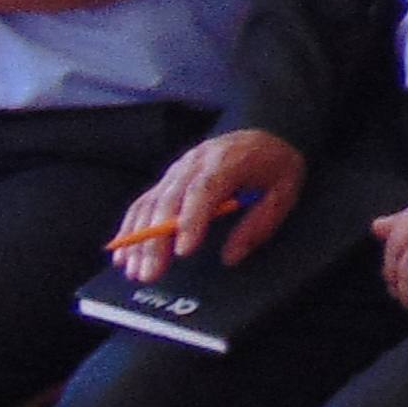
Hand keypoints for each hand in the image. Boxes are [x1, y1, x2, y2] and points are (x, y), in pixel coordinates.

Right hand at [117, 128, 307, 276]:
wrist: (265, 133)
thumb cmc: (276, 165)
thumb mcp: (284, 193)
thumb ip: (259, 225)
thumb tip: (231, 256)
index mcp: (228, 161)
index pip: (204, 190)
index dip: (191, 220)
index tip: (183, 250)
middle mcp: (196, 163)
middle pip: (169, 200)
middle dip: (156, 240)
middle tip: (151, 273)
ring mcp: (178, 169)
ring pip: (151, 203)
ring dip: (138, 239)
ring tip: (134, 271)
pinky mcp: (168, 178)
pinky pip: (144, 202)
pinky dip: (131, 228)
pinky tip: (124, 253)